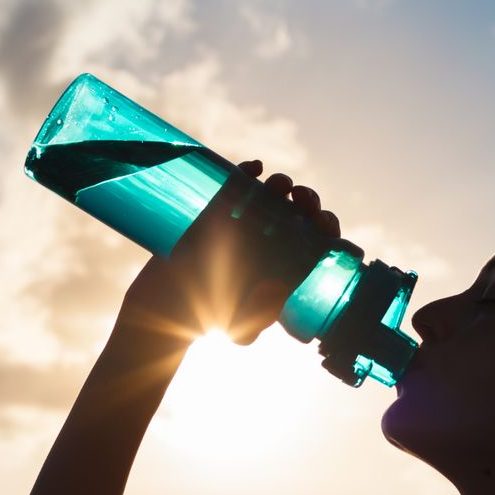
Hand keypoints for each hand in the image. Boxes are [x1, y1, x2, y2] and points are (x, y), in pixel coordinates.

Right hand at [119, 160, 340, 346]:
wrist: (167, 306)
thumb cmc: (210, 319)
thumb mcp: (240, 327)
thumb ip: (259, 316)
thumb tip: (279, 291)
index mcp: (284, 265)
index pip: (317, 241)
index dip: (326, 228)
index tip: (321, 224)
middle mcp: (269, 242)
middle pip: (300, 214)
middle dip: (308, 202)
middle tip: (303, 202)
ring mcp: (244, 224)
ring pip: (273, 196)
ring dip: (283, 185)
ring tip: (280, 185)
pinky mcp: (217, 212)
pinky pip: (236, 185)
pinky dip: (247, 171)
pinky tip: (255, 167)